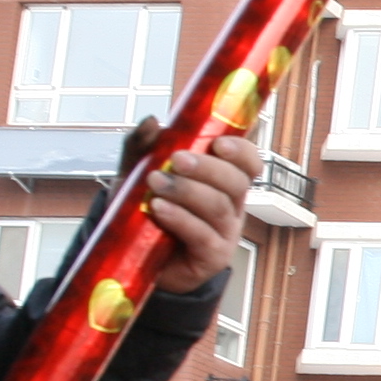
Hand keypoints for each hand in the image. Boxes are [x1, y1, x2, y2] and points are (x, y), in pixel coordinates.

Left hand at [128, 132, 251, 292]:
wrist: (132, 258)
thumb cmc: (145, 213)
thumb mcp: (138, 174)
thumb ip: (142, 148)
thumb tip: (152, 121)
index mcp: (222, 183)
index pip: (248, 163)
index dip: (241, 151)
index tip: (218, 143)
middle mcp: (231, 207)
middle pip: (237, 183)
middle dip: (208, 168)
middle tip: (177, 159)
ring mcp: (224, 234)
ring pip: (219, 207)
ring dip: (187, 191)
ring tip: (156, 183)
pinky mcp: (211, 257)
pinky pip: (203, 236)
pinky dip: (181, 219)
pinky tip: (160, 208)